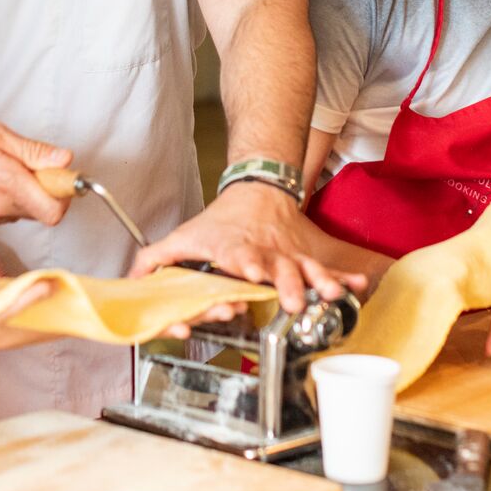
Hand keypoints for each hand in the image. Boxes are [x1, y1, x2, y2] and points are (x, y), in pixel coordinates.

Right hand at [0, 116, 72, 237]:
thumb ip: (34, 152)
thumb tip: (65, 161)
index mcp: (8, 185)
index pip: (54, 212)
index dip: (62, 198)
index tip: (59, 183)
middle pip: (35, 211)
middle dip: (36, 191)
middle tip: (20, 168)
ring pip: (12, 215)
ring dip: (11, 198)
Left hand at [131, 182, 368, 311]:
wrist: (257, 190)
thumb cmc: (219, 223)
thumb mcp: (183, 237)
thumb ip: (155, 260)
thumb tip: (132, 280)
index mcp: (233, 250)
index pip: (237, 256)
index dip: (243, 266)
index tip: (248, 274)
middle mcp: (263, 255)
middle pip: (277, 269)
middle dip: (286, 284)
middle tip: (293, 300)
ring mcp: (287, 256)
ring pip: (306, 269)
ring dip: (320, 282)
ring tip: (331, 294)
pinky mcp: (303, 257)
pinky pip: (327, 268)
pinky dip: (345, 278)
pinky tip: (357, 287)